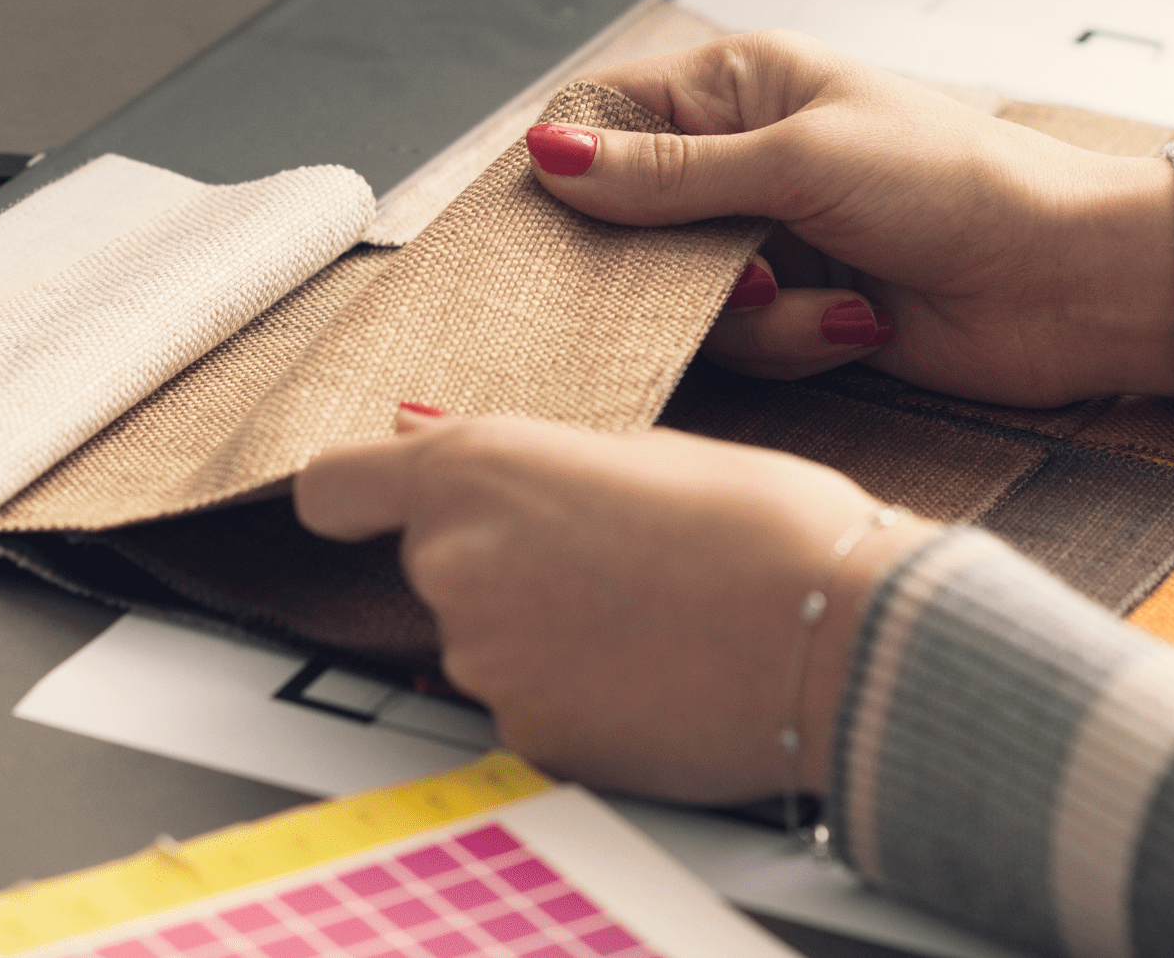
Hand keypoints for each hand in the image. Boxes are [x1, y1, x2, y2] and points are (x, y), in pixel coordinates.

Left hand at [294, 408, 936, 803]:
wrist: (839, 637)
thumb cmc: (763, 522)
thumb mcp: (641, 448)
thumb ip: (522, 456)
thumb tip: (425, 435)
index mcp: (477, 469)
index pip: (334, 487)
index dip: (359, 494)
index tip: (377, 501)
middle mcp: (455, 565)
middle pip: (432, 563)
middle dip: (498, 560)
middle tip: (603, 554)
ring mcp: (485, 663)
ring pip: (484, 637)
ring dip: (538, 627)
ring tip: (646, 612)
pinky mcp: (527, 739)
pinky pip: (527, 705)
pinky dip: (571, 692)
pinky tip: (650, 671)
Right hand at [526, 29, 1173, 406]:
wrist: (1068, 284)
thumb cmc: (960, 186)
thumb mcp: (800, 162)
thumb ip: (669, 174)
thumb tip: (552, 156)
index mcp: (745, 85)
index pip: (609, 114)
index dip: (573, 168)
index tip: (550, 221)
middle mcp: (748, 158)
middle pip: (633, 219)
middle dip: (668, 262)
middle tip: (726, 271)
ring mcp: (773, 238)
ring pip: (683, 294)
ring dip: (751, 313)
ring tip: (825, 295)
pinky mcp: (800, 312)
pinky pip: (743, 344)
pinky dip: (795, 342)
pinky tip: (859, 323)